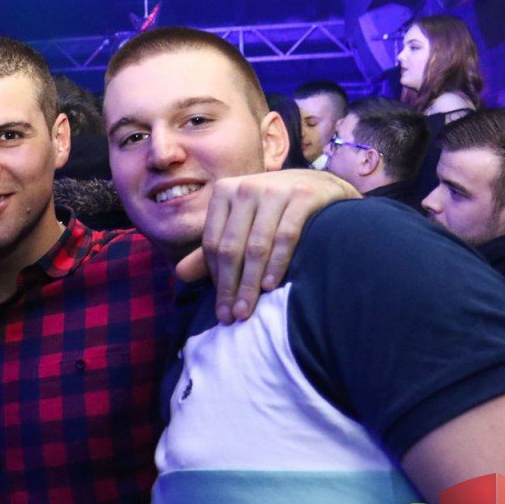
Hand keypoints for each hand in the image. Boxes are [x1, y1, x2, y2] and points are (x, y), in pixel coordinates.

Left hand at [176, 170, 358, 323]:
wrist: (324, 186)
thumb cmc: (274, 211)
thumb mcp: (241, 224)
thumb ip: (214, 248)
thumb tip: (180, 274)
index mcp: (224, 192)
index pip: (213, 243)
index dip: (215, 279)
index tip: (220, 311)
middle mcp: (246, 187)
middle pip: (231, 246)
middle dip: (230, 286)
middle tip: (232, 317)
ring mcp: (275, 189)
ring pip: (256, 245)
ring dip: (250, 282)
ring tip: (248, 310)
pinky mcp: (303, 196)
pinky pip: (286, 235)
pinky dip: (277, 262)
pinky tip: (271, 285)